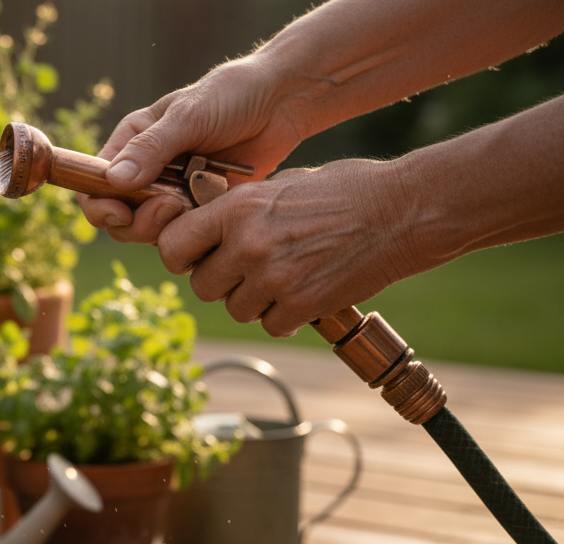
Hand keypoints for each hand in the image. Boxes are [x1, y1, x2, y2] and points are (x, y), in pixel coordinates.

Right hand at [78, 58, 305, 243]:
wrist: (281, 103)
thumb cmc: (232, 95)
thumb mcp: (189, 114)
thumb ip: (151, 148)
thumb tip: (113, 180)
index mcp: (131, 144)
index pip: (94, 184)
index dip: (100, 204)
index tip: (122, 210)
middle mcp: (145, 172)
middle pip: (118, 218)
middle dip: (137, 222)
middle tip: (171, 206)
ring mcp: (171, 193)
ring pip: (149, 231)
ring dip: (166, 228)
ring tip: (193, 203)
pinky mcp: (199, 209)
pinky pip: (185, 234)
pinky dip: (194, 230)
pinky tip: (212, 208)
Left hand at [157, 158, 421, 337]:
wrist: (404, 210)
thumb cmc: (345, 190)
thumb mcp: (281, 184)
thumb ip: (239, 209)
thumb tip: (205, 229)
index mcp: (237, 208)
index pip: (173, 246)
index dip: (182, 255)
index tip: (197, 256)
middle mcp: (248, 244)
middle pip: (202, 286)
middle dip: (221, 282)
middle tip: (248, 270)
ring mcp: (275, 278)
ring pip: (236, 310)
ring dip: (254, 301)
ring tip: (284, 277)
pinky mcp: (303, 305)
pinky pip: (271, 325)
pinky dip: (285, 317)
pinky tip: (304, 295)